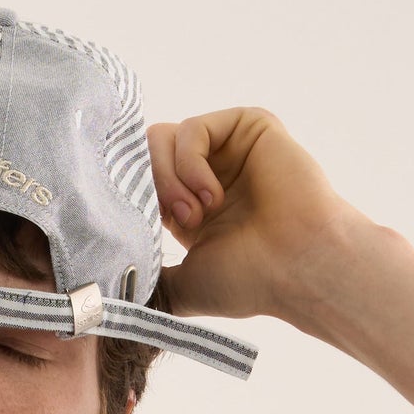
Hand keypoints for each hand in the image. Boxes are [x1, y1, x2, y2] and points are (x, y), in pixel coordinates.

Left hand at [148, 108, 351, 319]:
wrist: (297, 266)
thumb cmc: (250, 281)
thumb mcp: (182, 287)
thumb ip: (150, 280)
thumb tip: (115, 288)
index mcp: (190, 208)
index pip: (141, 180)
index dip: (132, 197)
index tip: (139, 227)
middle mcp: (208, 175)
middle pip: (147, 153)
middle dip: (151, 187)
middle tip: (180, 221)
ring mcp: (227, 149)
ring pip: (163, 137)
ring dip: (170, 179)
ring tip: (197, 213)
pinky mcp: (246, 126)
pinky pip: (193, 128)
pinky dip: (191, 163)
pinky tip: (214, 195)